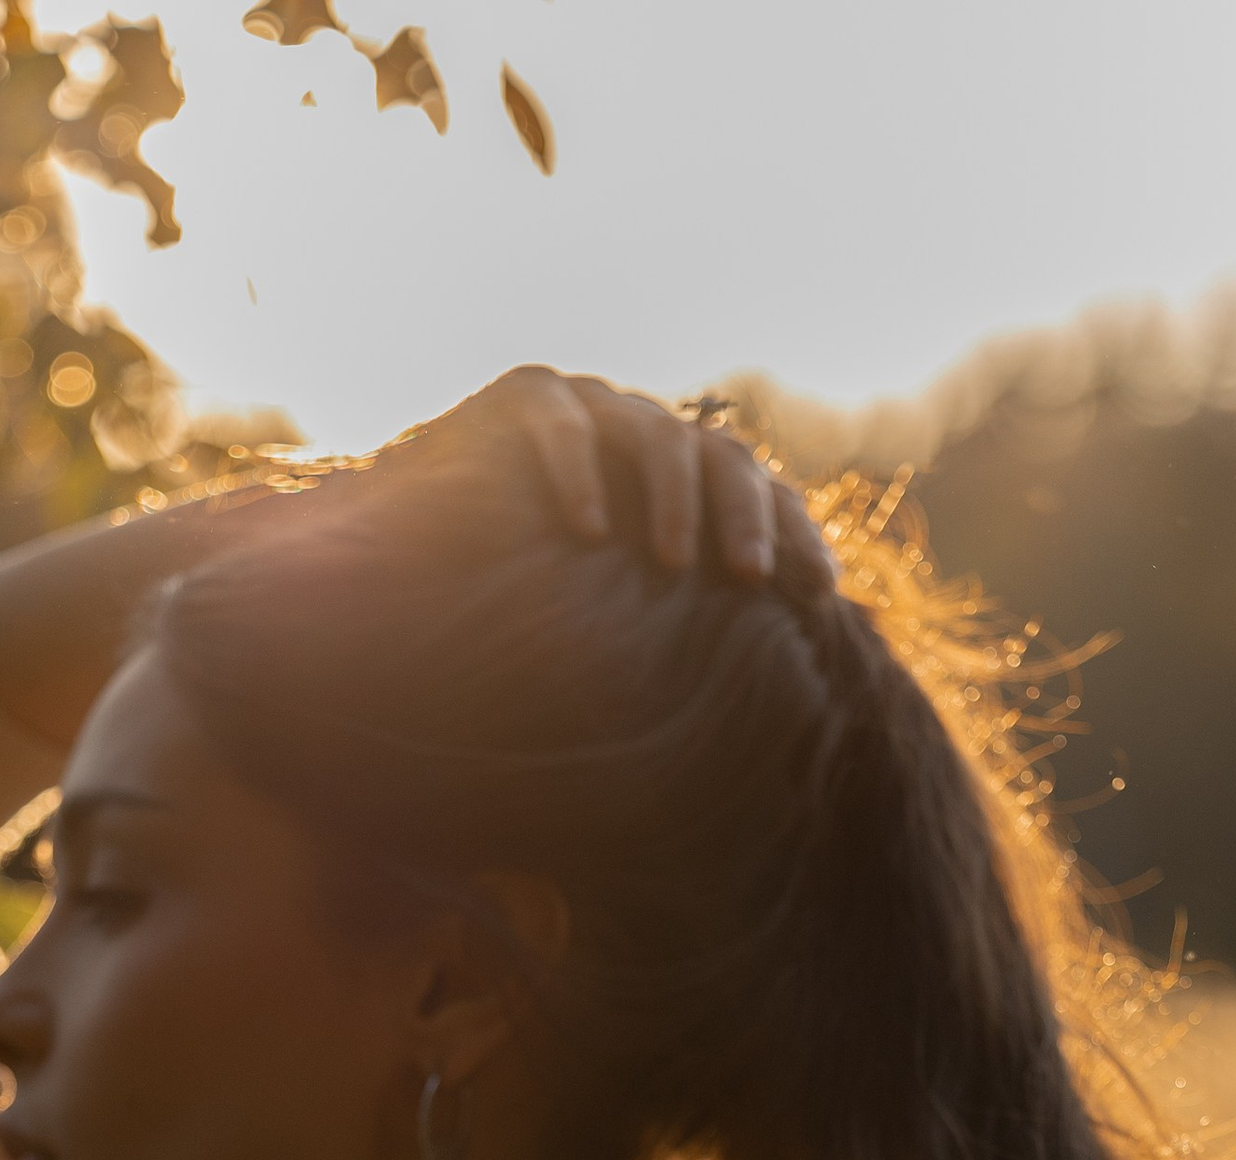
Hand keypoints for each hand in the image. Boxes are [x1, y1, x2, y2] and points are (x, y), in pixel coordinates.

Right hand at [377, 365, 835, 595]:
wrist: (413, 543)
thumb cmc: (520, 589)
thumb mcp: (614, 613)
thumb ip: (674, 625)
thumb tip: (767, 685)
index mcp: (680, 479)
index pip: (758, 494)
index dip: (795, 536)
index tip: (822, 595)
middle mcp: (646, 433)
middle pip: (724, 458)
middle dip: (747, 516)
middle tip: (753, 578)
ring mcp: (591, 407)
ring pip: (657, 436)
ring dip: (674, 500)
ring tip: (672, 564)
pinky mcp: (526, 396)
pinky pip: (563, 424)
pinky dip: (578, 471)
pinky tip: (587, 528)